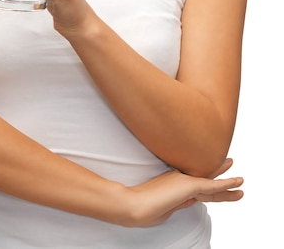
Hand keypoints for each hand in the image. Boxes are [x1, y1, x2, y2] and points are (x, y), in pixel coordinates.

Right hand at [125, 158, 242, 226]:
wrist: (134, 204)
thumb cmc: (141, 209)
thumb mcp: (160, 209)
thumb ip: (171, 206)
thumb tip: (177, 207)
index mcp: (173, 187)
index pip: (194, 188)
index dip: (206, 185)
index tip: (213, 181)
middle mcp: (179, 181)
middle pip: (204, 180)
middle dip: (218, 176)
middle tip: (228, 163)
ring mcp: (184, 181)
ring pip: (211, 182)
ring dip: (226, 180)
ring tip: (239, 178)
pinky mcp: (189, 185)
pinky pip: (213, 186)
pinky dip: (226, 185)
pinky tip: (236, 183)